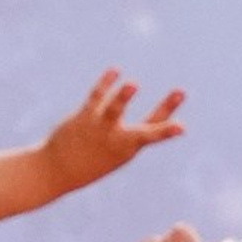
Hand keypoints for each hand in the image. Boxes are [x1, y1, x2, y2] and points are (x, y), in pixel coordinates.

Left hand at [40, 69, 184, 193]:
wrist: (58, 172)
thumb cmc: (90, 159)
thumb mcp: (112, 148)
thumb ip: (125, 128)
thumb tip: (129, 104)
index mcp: (129, 147)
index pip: (154, 134)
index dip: (168, 130)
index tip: (182, 127)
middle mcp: (118, 139)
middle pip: (145, 126)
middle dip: (165, 110)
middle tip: (181, 92)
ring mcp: (101, 129)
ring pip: (113, 110)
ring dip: (122, 97)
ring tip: (133, 84)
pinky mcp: (83, 118)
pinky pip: (95, 97)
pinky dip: (105, 83)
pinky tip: (115, 70)